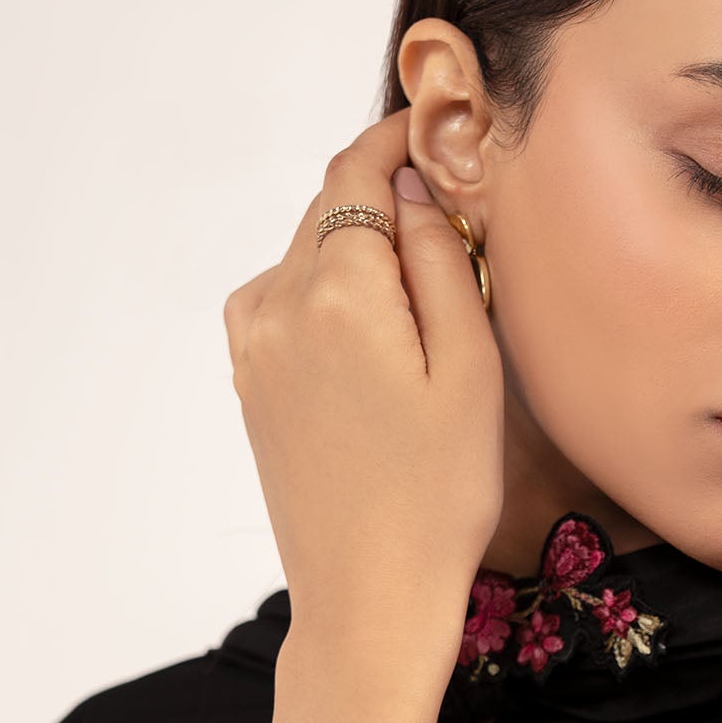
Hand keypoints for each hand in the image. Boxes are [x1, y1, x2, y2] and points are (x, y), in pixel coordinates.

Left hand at [224, 109, 504, 722]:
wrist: (366, 599)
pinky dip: (335, 297)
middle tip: (454, 213)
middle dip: (386, 198)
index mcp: (335, 289)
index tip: (436, 123)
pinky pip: (291, 305)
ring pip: (309, 257)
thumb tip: (415, 190)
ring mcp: (253, 346)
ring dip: (362, 253)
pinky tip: (385, 343)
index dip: (397, 138)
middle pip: (330, 209)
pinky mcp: (251, 383)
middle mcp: (276, 304)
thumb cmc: (436, 497)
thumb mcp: (470, 367)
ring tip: (429, 296)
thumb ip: (441, 260)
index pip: (358, 171)